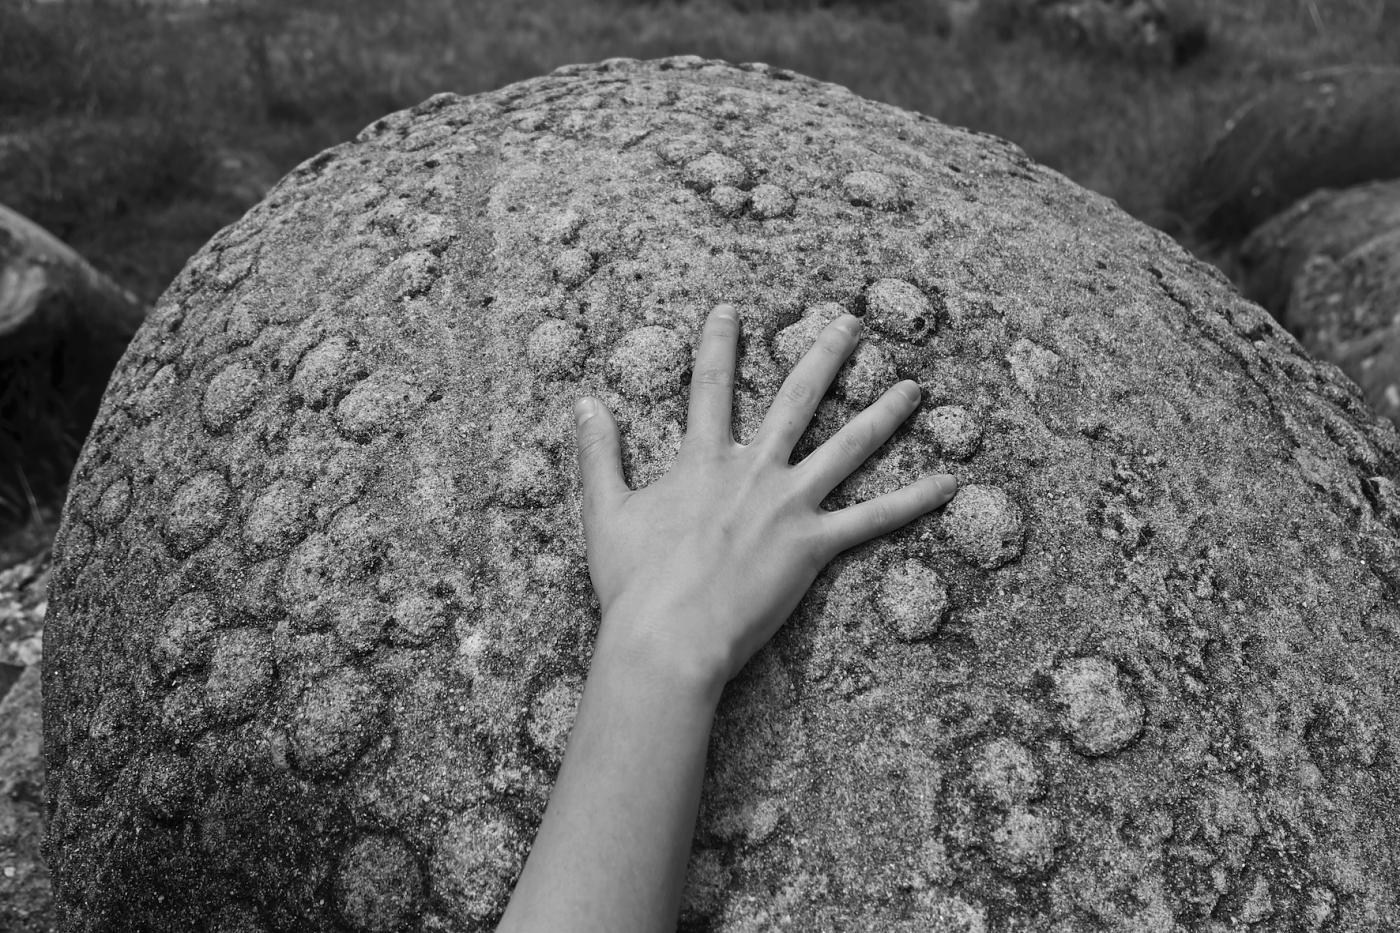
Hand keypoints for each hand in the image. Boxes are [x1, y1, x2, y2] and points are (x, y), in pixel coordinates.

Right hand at [572, 304, 957, 689]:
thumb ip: (598, 453)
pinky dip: (913, 500)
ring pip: (847, 446)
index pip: (710, 387)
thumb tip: (583, 402)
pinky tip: (949, 481)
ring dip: (883, 413)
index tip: (728, 309)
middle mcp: (753, 471)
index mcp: (702, 461)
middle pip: (797, 399)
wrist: (668, 636)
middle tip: (852, 321)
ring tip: (914, 386)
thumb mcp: (603, 512)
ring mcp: (789, 505)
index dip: (718, 344)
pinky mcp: (814, 546)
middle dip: (825, 355)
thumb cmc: (633, 582)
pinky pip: (874, 519)